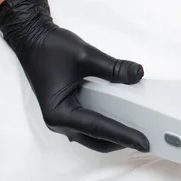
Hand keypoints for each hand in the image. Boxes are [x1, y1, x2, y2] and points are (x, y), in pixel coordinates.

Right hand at [0, 0, 149, 152]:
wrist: (31, 39)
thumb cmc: (51, 48)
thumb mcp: (86, 55)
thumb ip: (113, 68)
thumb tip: (138, 74)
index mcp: (60, 113)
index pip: (99, 128)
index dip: (124, 136)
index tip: (145, 142)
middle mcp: (59, 122)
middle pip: (96, 140)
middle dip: (121, 141)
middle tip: (148, 139)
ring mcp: (63, 118)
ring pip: (93, 136)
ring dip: (114, 136)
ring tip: (140, 130)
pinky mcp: (68, 111)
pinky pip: (90, 125)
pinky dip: (107, 125)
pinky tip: (124, 117)